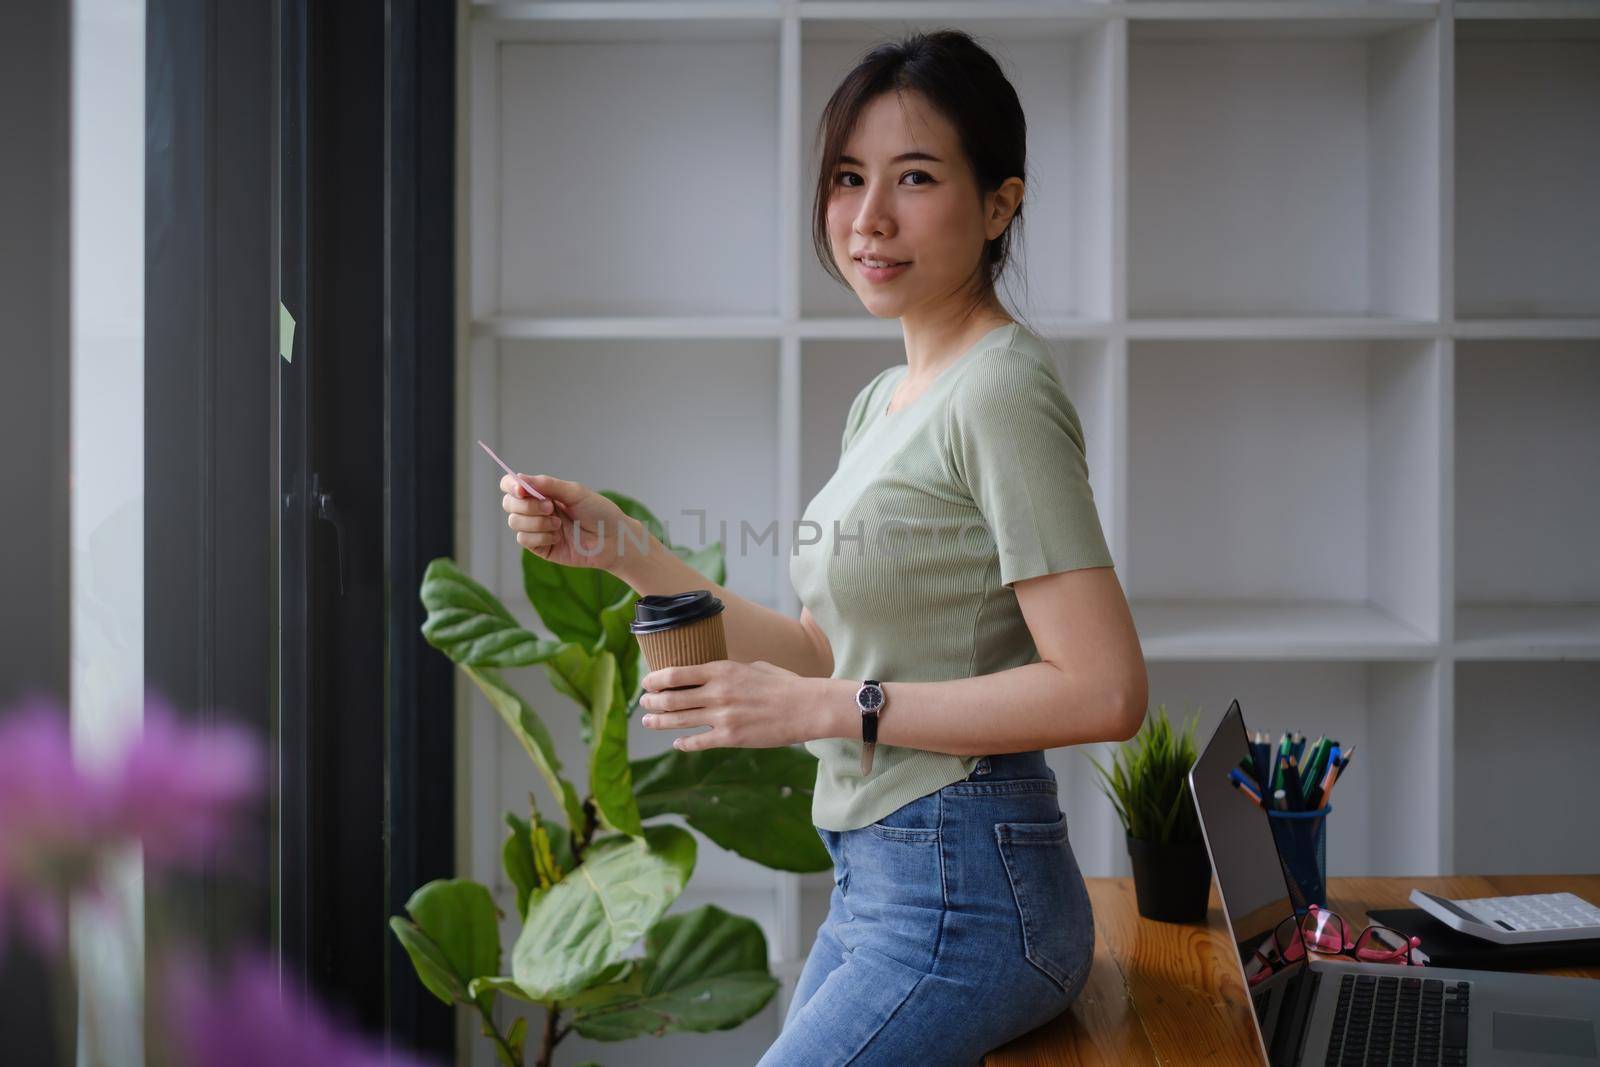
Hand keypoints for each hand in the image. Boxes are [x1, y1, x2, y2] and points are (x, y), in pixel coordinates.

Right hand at [500, 472, 638, 571]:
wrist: (613, 539)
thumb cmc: (599, 512)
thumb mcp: (575, 492)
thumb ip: (548, 485)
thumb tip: (520, 477)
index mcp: (542, 492)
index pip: (512, 485)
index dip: (511, 486)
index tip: (521, 490)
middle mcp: (536, 509)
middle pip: (509, 504)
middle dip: (527, 506)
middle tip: (551, 507)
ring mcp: (536, 529)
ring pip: (514, 522)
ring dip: (537, 522)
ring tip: (559, 524)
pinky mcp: (540, 547)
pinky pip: (524, 540)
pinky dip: (540, 536)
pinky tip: (558, 537)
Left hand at [638, 660, 814, 750]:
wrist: (807, 707)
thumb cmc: (784, 684)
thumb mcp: (754, 667)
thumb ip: (730, 671)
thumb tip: (716, 675)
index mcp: (722, 670)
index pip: (676, 674)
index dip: (656, 679)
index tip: (647, 682)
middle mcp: (717, 692)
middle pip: (671, 698)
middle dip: (652, 701)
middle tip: (644, 703)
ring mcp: (722, 716)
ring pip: (679, 720)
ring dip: (659, 722)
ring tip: (649, 722)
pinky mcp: (731, 737)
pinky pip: (698, 742)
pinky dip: (683, 743)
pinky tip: (677, 743)